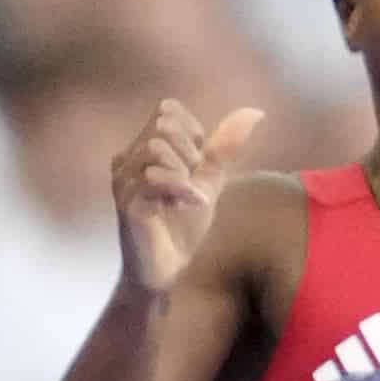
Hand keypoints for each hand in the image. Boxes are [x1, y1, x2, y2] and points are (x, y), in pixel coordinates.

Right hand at [111, 100, 261, 296]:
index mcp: (142, 149)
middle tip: (193, 184)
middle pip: (163, 125)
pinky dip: (182, 189)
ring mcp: (123, 181)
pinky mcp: (128, 204)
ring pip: (156, 148)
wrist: (170, 270)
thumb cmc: (184, 226)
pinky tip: (192, 204)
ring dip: (186, 173)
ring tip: (189, 198)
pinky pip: (154, 178)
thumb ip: (225, 147)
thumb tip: (255, 112)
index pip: (167, 110)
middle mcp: (126, 160)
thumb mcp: (210, 181)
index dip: (194, 133)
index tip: (198, 165)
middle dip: (191, 152)